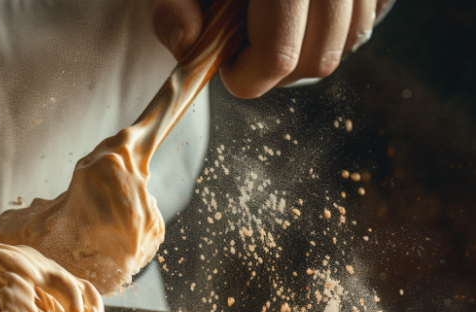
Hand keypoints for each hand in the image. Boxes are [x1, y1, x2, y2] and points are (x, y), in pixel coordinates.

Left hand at [151, 0, 394, 98]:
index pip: (276, 53)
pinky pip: (364, 19)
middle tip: (246, 51)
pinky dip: (333, 30)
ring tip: (271, 28)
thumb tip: (186, 44)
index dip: (248, 77)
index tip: (227, 68)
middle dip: (277, 71)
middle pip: (317, 58)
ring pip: (346, 43)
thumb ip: (171, 8)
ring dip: (306, 52)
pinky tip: (300, 16)